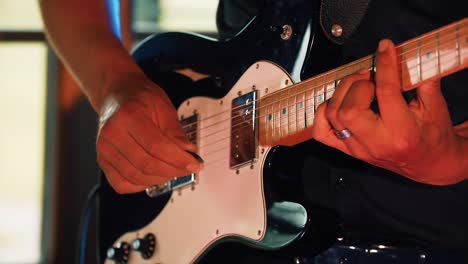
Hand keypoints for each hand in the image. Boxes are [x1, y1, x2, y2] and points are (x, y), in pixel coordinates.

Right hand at [96, 73, 201, 193]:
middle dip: (173, 171)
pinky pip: (122, 184)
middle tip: (187, 169)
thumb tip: (188, 153)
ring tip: (173, 170)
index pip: (157, 147)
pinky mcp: (102, 161)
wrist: (116, 95)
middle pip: (147, 165)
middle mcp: (112, 134)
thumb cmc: (139, 98)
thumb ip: (176, 132)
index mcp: (128, 116)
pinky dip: (141, 185)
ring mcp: (104, 149)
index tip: (194, 164)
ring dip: (160, 179)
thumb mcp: (163, 107)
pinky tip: (153, 176)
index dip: (179, 159)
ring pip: (136, 177)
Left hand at [313, 39, 467, 184]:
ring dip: (342, 93)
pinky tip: (340, 102)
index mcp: (402, 133)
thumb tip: (410, 54)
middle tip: (371, 78)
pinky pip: (321, 131)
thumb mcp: (436, 106)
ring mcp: (357, 148)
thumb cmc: (433, 136)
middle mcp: (376, 143)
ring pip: (333, 115)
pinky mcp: (347, 150)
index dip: (384, 65)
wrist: (429, 163)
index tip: (384, 48)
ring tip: (360, 86)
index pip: (385, 92)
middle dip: (358, 84)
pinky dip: (324, 111)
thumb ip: (424, 79)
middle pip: (349, 109)